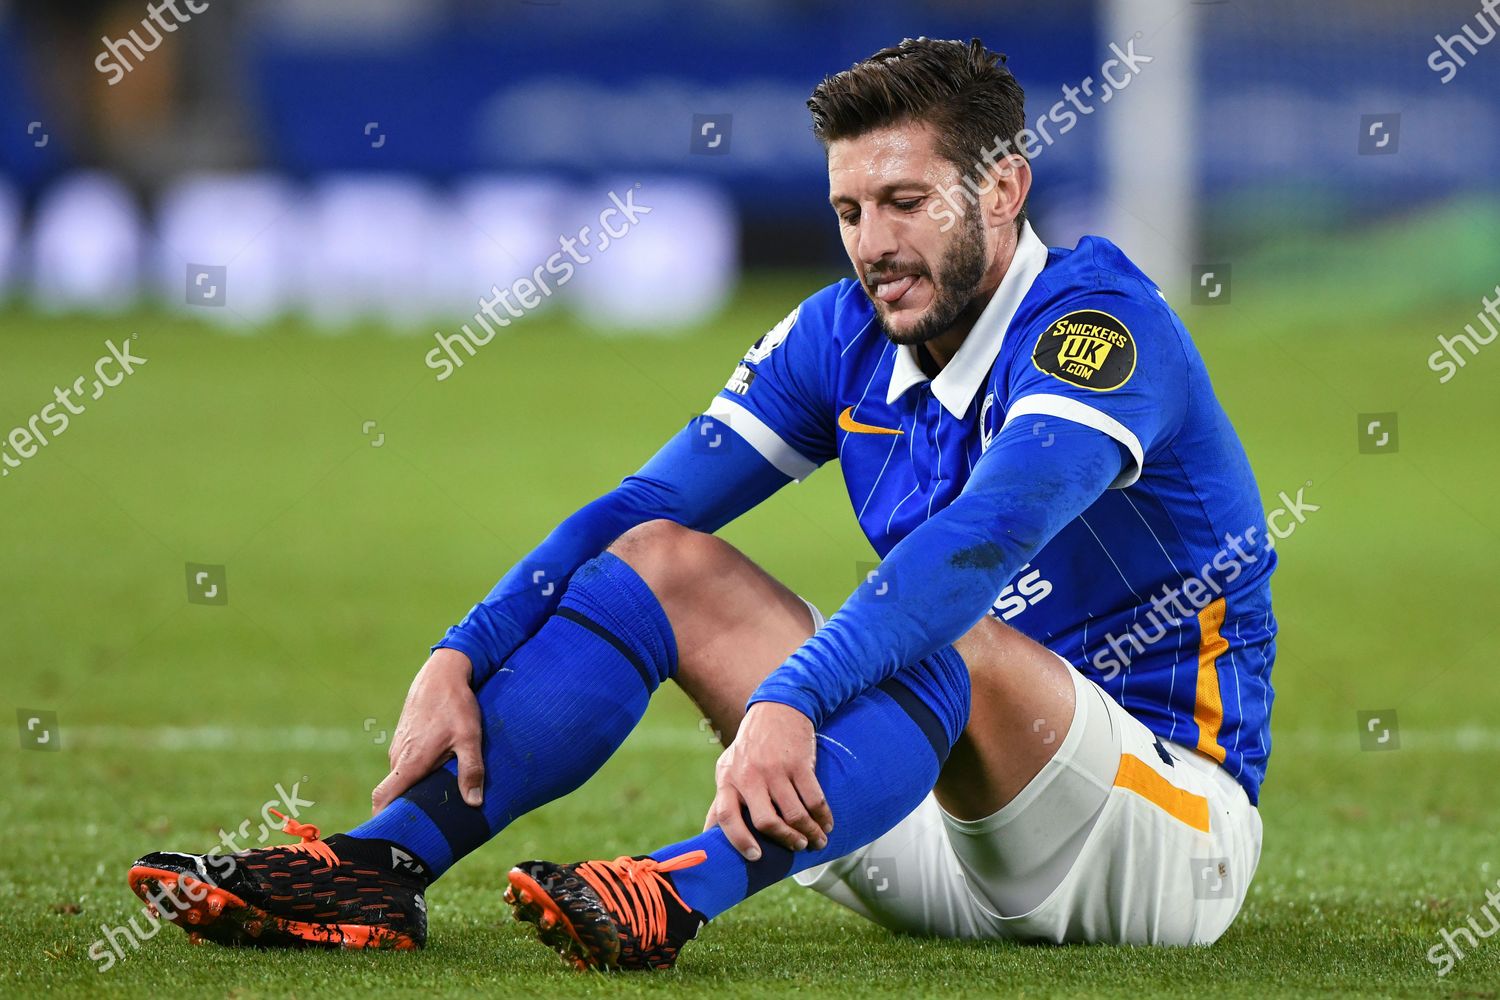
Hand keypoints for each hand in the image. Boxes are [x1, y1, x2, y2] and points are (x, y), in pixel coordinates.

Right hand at [371, 648, 483, 813]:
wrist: (443, 671)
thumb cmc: (456, 704)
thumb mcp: (469, 738)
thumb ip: (471, 771)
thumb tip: (474, 803)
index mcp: (410, 762)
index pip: (383, 798)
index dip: (381, 819)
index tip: (388, 836)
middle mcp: (399, 756)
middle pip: (393, 792)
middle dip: (403, 810)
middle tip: (422, 827)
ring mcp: (400, 745)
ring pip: (401, 776)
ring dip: (412, 789)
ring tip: (434, 803)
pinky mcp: (405, 735)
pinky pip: (406, 762)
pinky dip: (416, 773)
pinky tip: (436, 775)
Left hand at [703, 702, 832, 858]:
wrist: (778, 708)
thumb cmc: (750, 746)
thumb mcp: (728, 768)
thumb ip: (722, 801)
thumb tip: (707, 837)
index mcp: (728, 779)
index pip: (727, 816)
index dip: (739, 841)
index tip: (756, 857)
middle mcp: (750, 775)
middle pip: (765, 820)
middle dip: (784, 839)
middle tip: (797, 846)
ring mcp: (776, 769)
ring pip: (794, 813)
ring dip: (809, 832)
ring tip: (817, 840)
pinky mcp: (800, 763)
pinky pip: (814, 798)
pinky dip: (823, 816)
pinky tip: (827, 824)